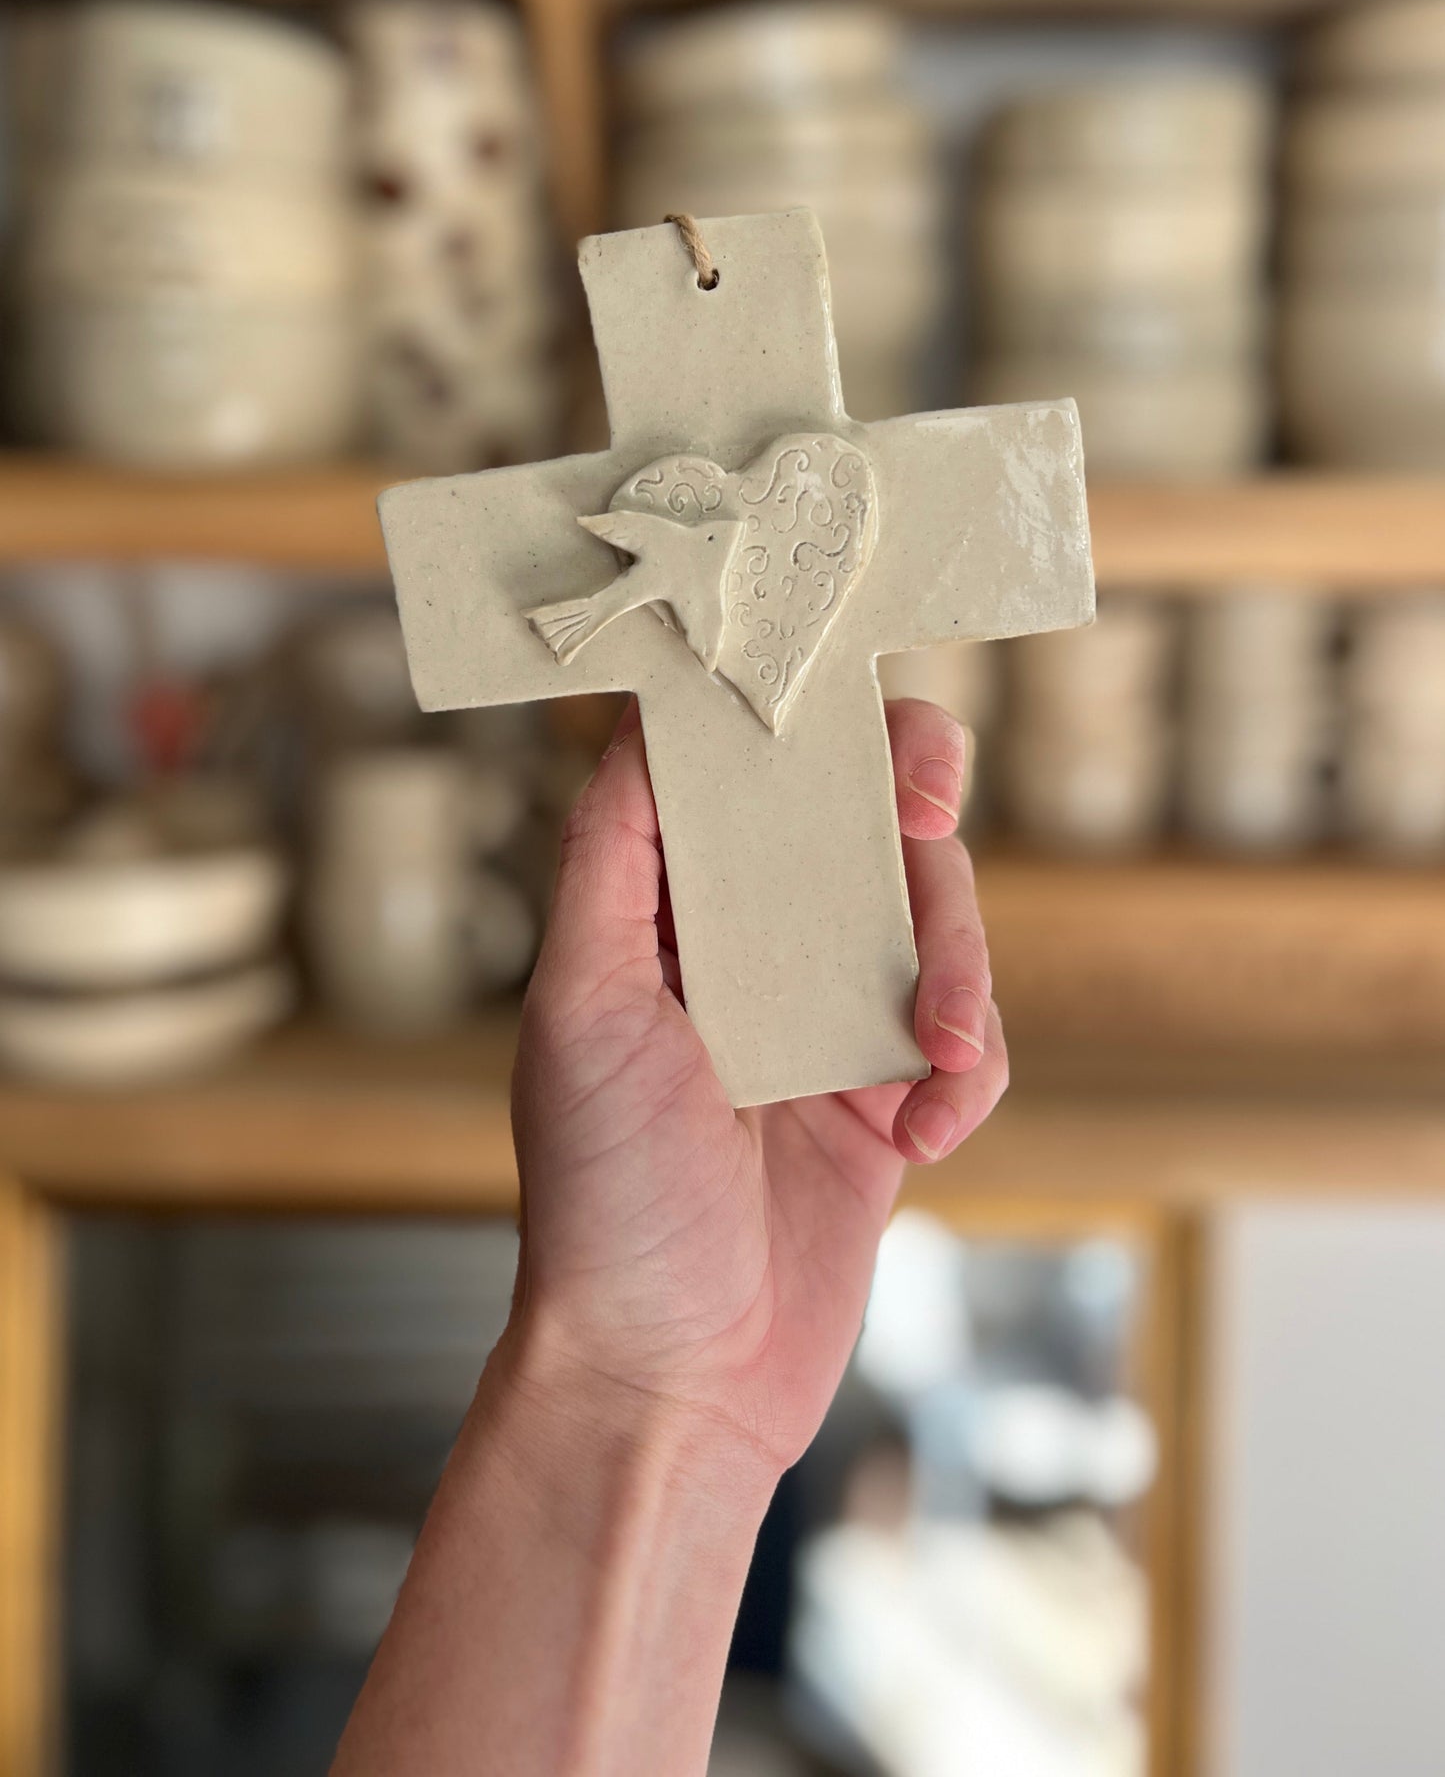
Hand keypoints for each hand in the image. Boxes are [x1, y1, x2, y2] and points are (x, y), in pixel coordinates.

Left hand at [505, 695, 1006, 1480]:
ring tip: (927, 1054)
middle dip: (911, 812)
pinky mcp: (888, 1102)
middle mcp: (752, 952)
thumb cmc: (602, 1195)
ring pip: (934, 926)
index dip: (813, 731)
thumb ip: (611, 857)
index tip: (863, 733)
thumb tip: (648, 714)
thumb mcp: (578, 1007)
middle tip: (927, 813)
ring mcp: (828, 1024)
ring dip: (955, 968)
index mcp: (669, 913)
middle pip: (862, 827)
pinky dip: (968, 1077)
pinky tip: (923, 1140)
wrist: (671, 1376)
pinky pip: (969, 1042)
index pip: (748, 778)